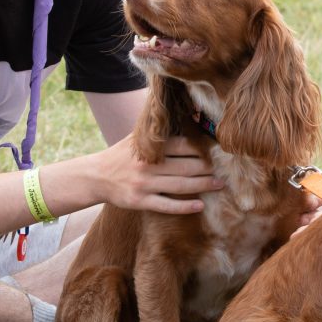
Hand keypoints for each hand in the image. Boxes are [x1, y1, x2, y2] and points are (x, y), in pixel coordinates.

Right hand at [97, 134, 223, 214]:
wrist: (95, 176)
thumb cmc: (122, 155)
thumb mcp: (137, 138)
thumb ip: (160, 132)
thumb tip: (189, 115)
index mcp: (151, 147)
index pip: (184, 146)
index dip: (203, 148)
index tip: (219, 151)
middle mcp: (149, 165)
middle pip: (187, 166)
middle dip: (208, 168)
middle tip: (226, 170)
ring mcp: (144, 184)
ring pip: (180, 185)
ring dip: (203, 185)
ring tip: (219, 185)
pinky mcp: (140, 201)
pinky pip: (166, 205)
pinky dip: (185, 206)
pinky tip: (200, 206)